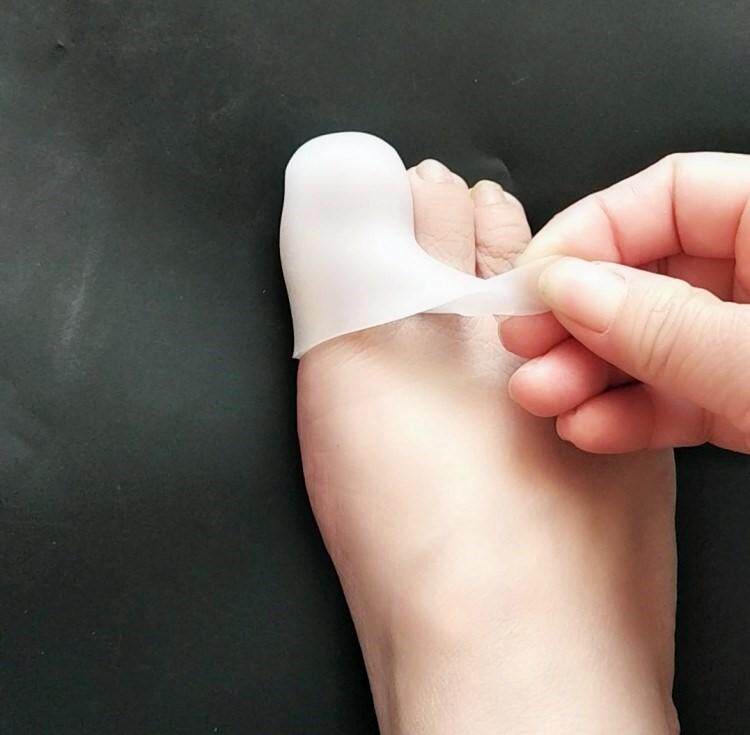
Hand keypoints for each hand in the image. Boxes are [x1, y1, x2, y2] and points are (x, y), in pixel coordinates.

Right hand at [501, 152, 749, 453]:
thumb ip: (668, 323)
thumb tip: (568, 290)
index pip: (670, 193)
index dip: (589, 232)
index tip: (533, 285)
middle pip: (647, 273)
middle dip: (575, 317)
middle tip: (524, 345)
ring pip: (653, 342)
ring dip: (587, 373)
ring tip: (543, 396)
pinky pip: (680, 394)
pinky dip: (630, 415)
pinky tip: (589, 428)